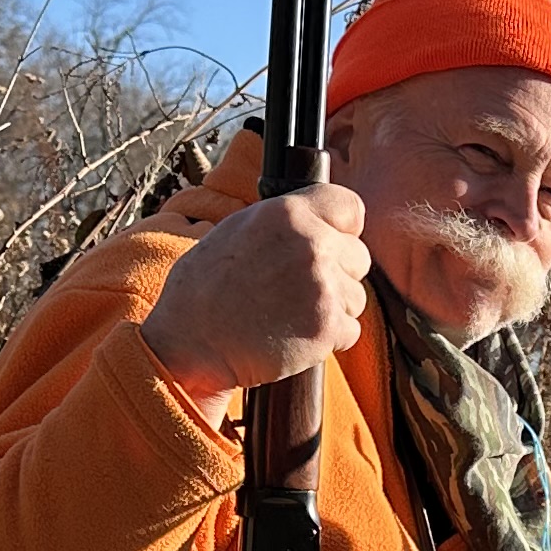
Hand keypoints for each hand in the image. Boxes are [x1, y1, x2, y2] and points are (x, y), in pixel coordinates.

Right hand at [139, 182, 368, 422]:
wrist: (192, 342)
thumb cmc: (205, 289)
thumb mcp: (238, 230)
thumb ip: (285, 221)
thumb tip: (318, 221)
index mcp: (288, 213)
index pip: (350, 207)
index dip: (344, 228)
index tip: (332, 242)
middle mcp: (311, 244)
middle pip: (359, 256)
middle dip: (338, 273)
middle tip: (298, 289)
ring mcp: (323, 287)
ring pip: (356, 297)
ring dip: (332, 307)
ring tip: (290, 313)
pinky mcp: (327, 327)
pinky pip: (350, 330)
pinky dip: (329, 338)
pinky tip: (294, 334)